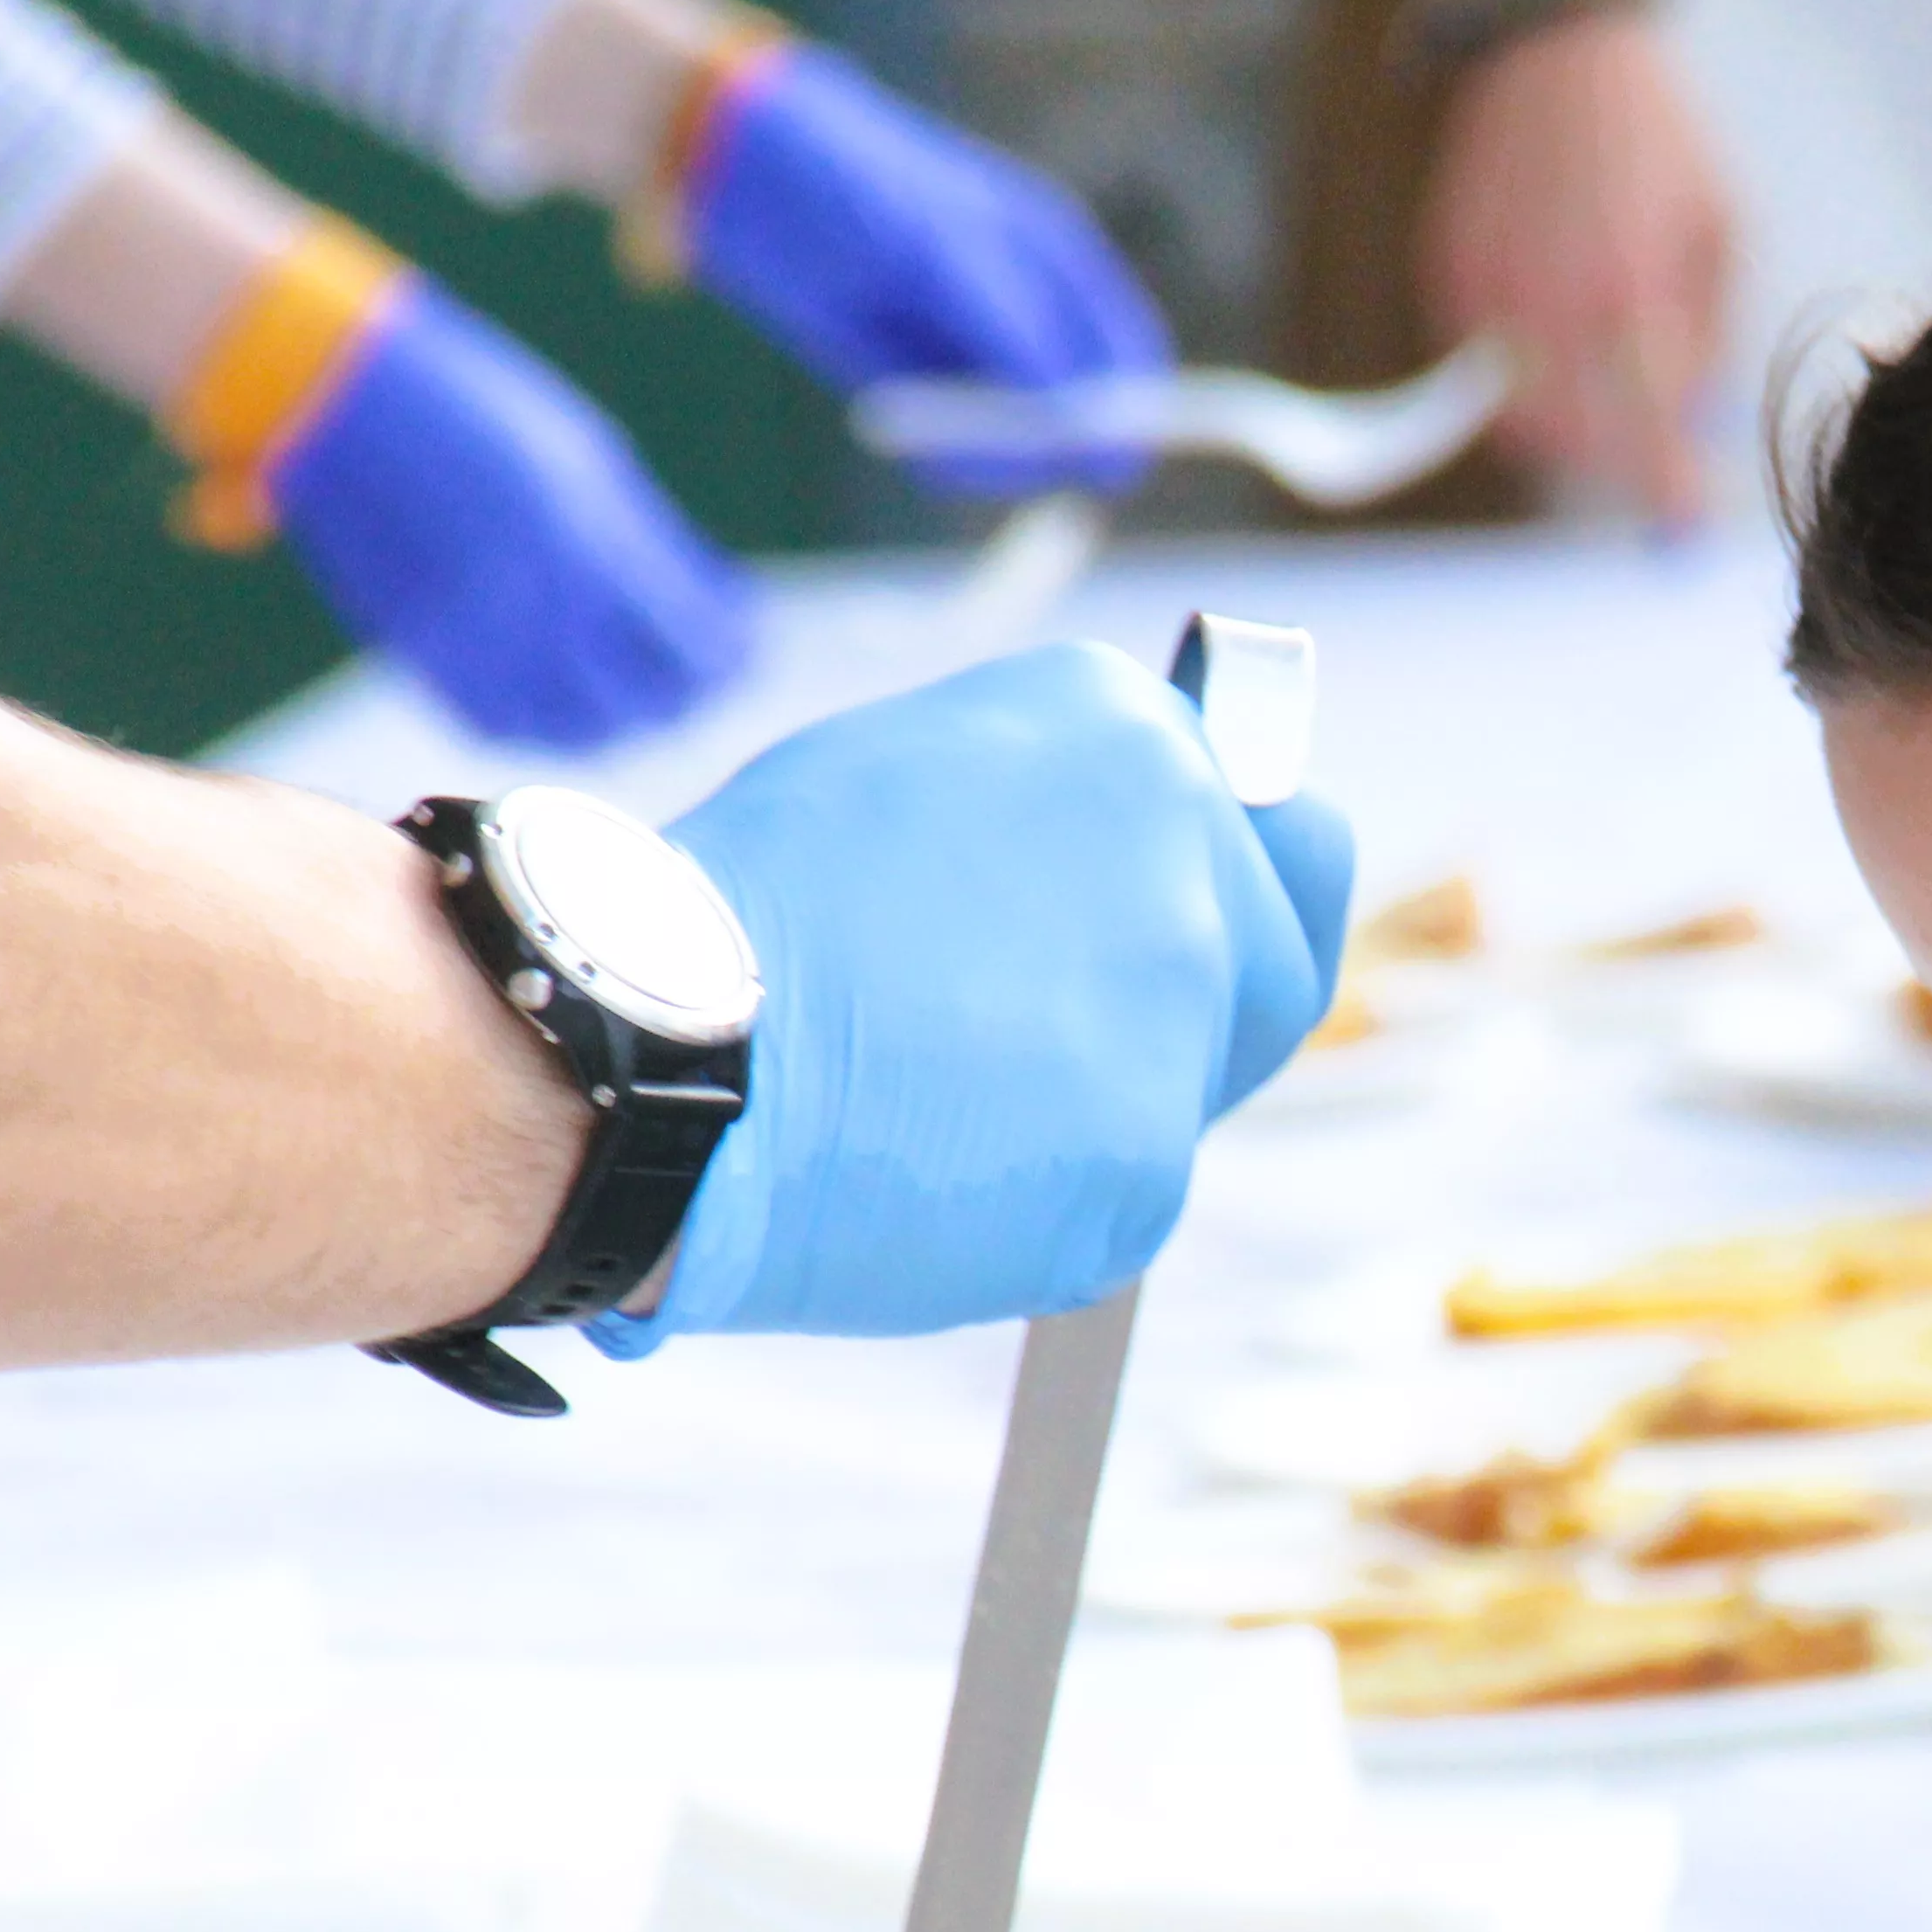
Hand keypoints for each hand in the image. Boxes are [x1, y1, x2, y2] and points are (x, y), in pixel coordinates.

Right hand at [269, 285, 747, 748]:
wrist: (342, 393)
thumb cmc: (482, 409)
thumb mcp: (590, 458)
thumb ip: (650, 544)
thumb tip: (710, 610)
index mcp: (596, 545)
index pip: (698, 648)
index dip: (731, 659)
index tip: (742, 650)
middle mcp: (540, 605)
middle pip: (645, 706)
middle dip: (680, 695)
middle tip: (692, 677)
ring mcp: (477, 636)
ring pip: (575, 731)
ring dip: (613, 718)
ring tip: (627, 689)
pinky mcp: (421, 649)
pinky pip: (498, 725)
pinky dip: (537, 722)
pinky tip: (553, 694)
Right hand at [603, 640, 1350, 1339]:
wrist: (658, 1043)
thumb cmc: (737, 904)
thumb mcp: (913, 773)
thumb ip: (1057, 810)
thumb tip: (1126, 867)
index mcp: (1126, 736)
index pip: (1271, 825)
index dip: (1222, 881)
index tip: (1175, 920)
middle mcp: (1188, 863)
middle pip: (1274, 962)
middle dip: (1208, 1000)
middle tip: (1077, 1035)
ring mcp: (1177, 1026)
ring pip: (1185, 1091)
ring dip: (1094, 1105)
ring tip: (936, 1099)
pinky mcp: (1144, 1169)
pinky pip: (1122, 1191)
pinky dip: (1043, 1195)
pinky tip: (926, 1168)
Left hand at [688, 41, 1170, 497]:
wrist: (743, 168)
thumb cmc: (853, 180)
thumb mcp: (941, 249)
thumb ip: (1011, 328)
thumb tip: (1073, 416)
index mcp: (1057, 260)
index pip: (1128, 355)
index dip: (1127, 415)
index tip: (1100, 464)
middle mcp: (1026, 312)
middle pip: (1078, 420)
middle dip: (1040, 450)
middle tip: (977, 449)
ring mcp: (972, 354)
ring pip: (1015, 448)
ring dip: (978, 457)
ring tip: (904, 408)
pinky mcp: (915, 384)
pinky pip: (953, 453)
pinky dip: (935, 455)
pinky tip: (880, 408)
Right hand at [1420, 11, 1733, 529]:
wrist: (1558, 47)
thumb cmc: (1658, 138)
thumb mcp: (1718, 225)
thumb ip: (1707, 333)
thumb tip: (1693, 424)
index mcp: (1632, 290)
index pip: (1647, 431)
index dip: (1666, 491)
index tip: (1682, 528)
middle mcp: (1553, 301)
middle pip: (1574, 443)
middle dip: (1613, 461)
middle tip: (1646, 453)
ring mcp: (1490, 289)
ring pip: (1514, 418)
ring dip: (1561, 426)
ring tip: (1601, 378)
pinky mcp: (1449, 270)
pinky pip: (1477, 364)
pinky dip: (1515, 372)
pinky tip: (1553, 321)